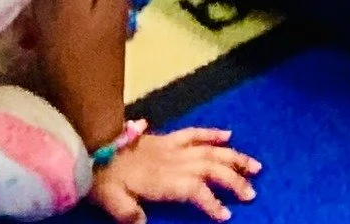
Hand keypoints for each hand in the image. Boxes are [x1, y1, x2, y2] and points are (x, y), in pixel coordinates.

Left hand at [90, 127, 258, 223]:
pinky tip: (229, 135)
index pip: (196, 189)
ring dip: (234, 157)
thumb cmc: (104, 179)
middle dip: (234, 180)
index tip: (226, 215)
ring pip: (212, 150)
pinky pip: (196, 133)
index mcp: (164, 179)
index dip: (213, 202)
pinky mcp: (170, 138)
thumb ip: (128, 213)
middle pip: (212, 168)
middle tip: (251, 192)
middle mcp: (176, 161)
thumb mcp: (111, 201)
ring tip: (255, 165)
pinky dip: (213, 134)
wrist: (95, 147)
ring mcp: (175, 147)